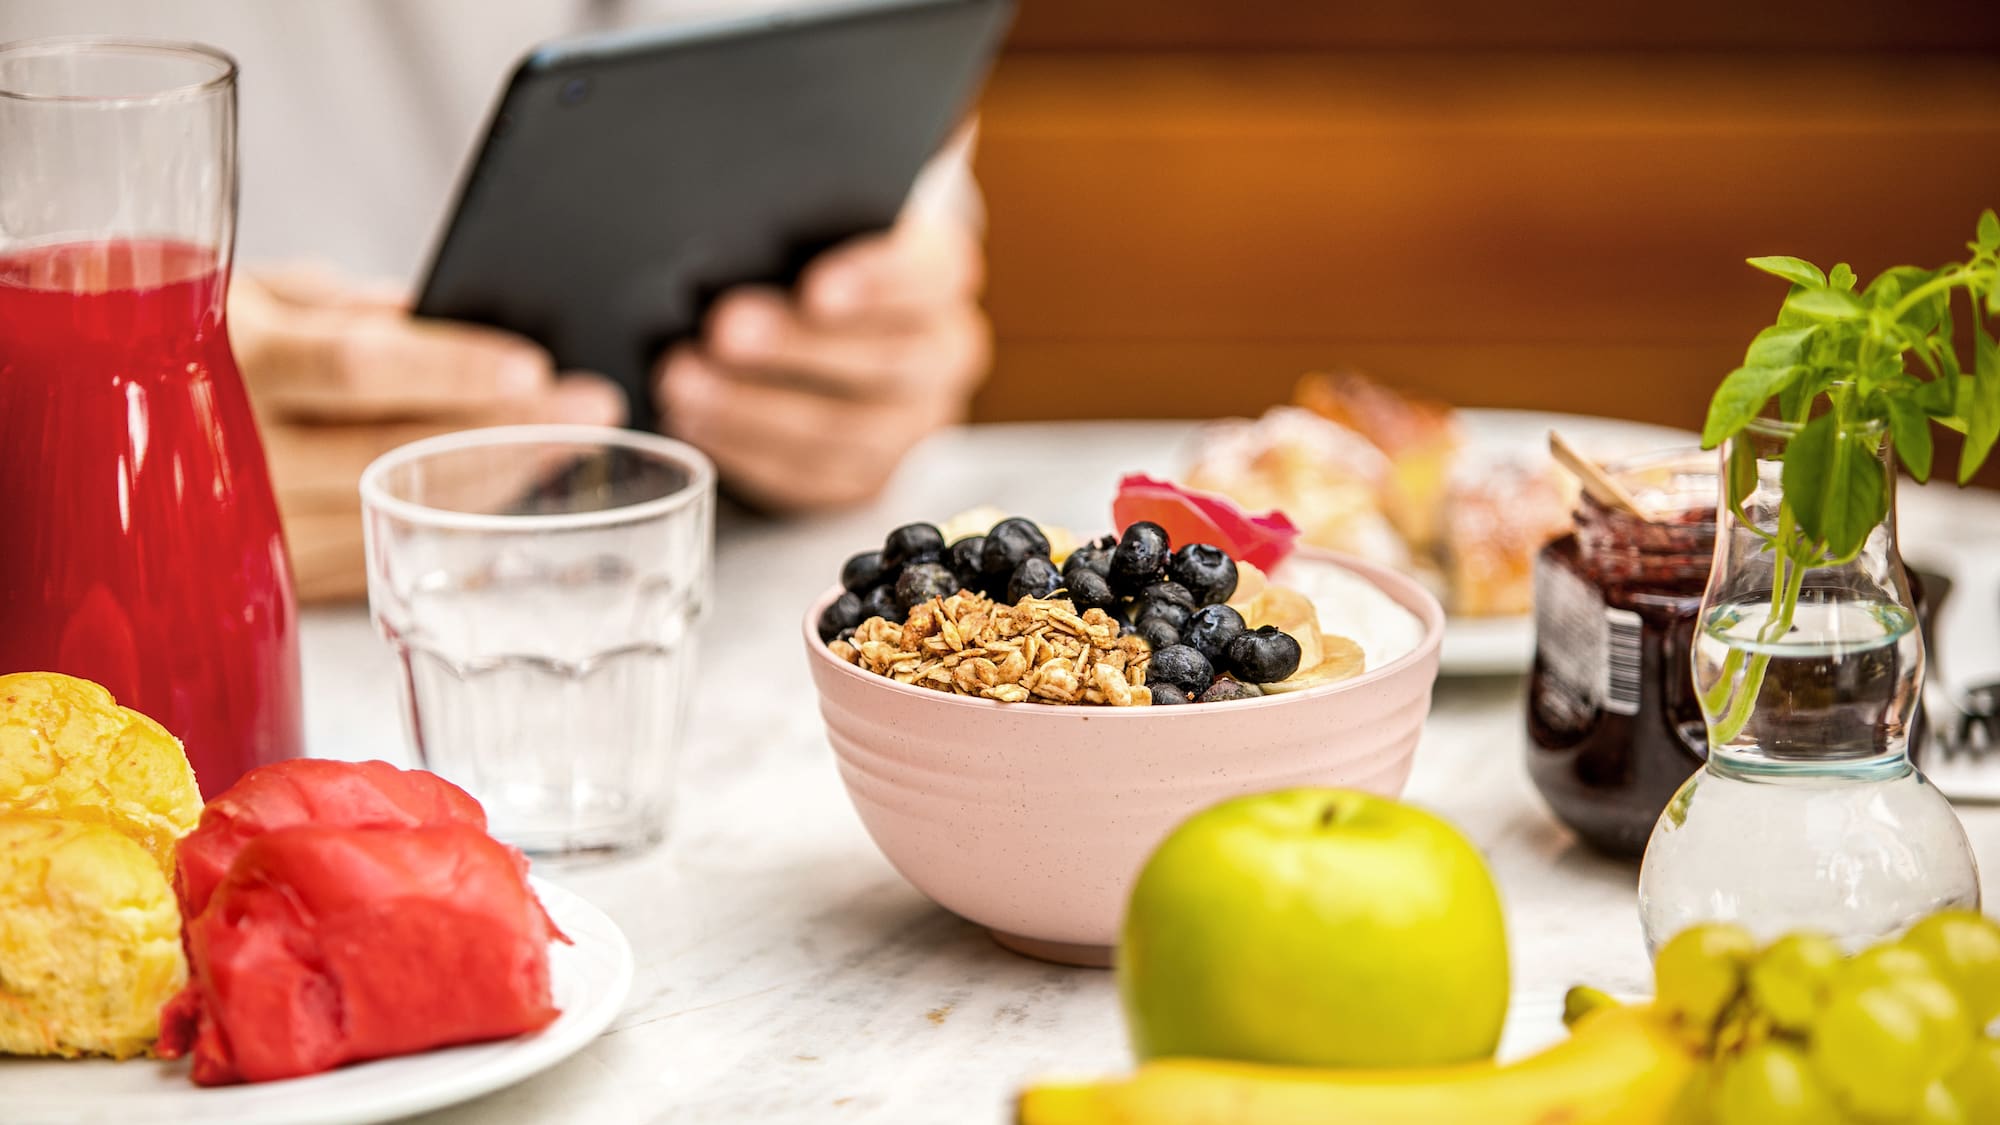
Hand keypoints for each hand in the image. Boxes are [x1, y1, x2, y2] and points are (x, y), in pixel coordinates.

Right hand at [231, 267, 624, 601]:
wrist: (92, 420)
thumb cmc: (194, 341)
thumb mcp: (257, 294)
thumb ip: (348, 306)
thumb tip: (443, 317)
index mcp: (234, 361)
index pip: (356, 368)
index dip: (450, 371)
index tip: (535, 368)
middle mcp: (239, 453)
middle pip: (394, 453)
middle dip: (507, 435)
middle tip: (593, 410)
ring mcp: (251, 526)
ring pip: (396, 517)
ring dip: (497, 488)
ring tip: (573, 451)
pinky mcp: (267, 578)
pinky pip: (375, 563)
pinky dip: (450, 539)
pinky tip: (512, 512)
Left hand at [656, 214, 989, 509]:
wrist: (833, 322)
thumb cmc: (807, 251)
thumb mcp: (812, 215)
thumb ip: (795, 201)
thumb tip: (738, 172)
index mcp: (941, 273)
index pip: (928, 274)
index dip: (877, 282)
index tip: (816, 288)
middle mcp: (943, 352)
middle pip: (889, 362)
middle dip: (798, 350)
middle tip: (724, 330)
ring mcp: (911, 424)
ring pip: (846, 432)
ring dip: (755, 409)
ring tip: (682, 382)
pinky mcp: (867, 477)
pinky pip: (812, 478)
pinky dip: (747, 453)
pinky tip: (692, 421)